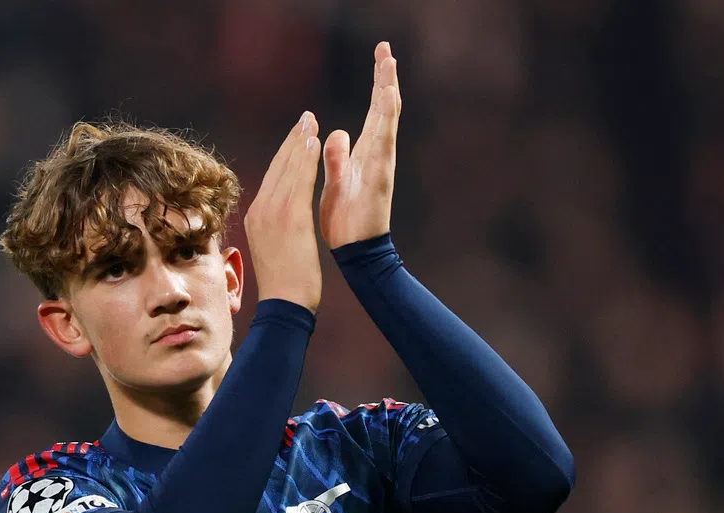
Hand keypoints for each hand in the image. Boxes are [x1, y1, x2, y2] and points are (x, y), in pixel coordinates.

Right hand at [245, 111, 322, 312]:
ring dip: (299, 142)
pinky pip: (297, 180)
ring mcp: (272, 213)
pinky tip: (314, 142)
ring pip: (286, 169)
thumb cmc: (286, 283)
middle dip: (292, 141)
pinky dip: (305, 158)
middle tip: (305, 118)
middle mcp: (260, 210)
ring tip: (311, 122)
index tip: (297, 135)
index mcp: (256, 216)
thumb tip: (279, 220)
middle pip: (276, 167)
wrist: (284, 303)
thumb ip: (275, 227)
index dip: (285, 154)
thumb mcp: (274, 249)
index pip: (271, 177)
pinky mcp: (288, 217)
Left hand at [319, 41, 400, 250]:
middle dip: (384, 79)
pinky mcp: (381, 177)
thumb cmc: (347, 222)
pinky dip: (388, 118)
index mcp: (364, 155)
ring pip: (386, 121)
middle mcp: (377, 156)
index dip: (376, 86)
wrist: (357, 254)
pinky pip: (384, 143)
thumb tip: (334, 133)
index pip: (373, 113)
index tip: (380, 55)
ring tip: (388, 63)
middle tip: (385, 48)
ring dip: (388, 91)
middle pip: (382, 110)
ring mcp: (381, 165)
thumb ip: (337, 157)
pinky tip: (389, 96)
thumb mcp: (335, 183)